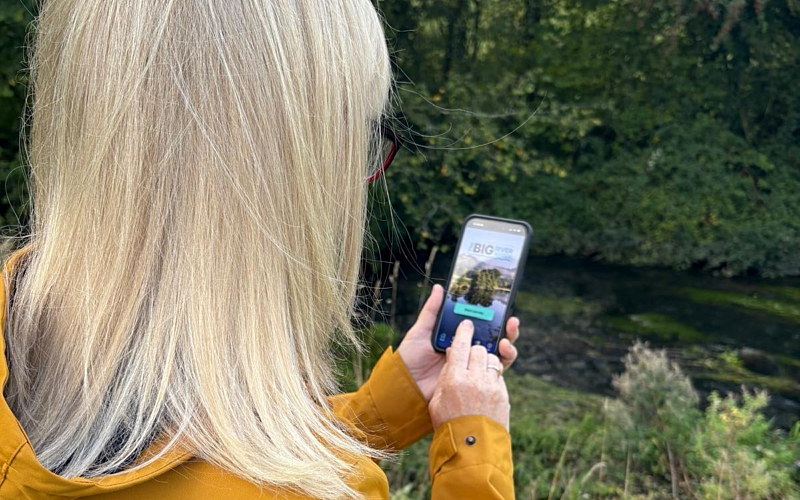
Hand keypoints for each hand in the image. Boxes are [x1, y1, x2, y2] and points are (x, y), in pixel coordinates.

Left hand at [397, 284, 520, 401]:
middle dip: (507, 330)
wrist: (406, 386)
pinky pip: (492, 372)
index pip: (481, 325)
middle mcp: (467, 351)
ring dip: (508, 345)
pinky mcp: (473, 381)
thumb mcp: (420, 331)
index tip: (503, 307)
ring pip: (498, 355)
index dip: (494, 317)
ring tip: (505, 340)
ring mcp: (471, 366)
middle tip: (511, 321)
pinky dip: (501, 362)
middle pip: (494, 339)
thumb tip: (440, 287)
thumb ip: (432, 311)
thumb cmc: (410, 358)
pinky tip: (500, 353)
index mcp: (457, 338)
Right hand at [428, 319, 509, 429]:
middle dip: (475, 348)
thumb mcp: (437, 400)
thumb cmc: (449, 424)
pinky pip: (498, 375)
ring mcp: (492, 386)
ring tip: (477, 372)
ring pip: (492, 359)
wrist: (473, 448)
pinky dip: (491, 376)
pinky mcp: (503, 394)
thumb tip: (454, 357)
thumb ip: (446, 376)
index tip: (466, 324)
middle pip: (479, 349)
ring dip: (485, 361)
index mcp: (455, 378)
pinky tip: (484, 386)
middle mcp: (475, 378)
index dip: (464, 332)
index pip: (461, 344)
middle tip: (469, 354)